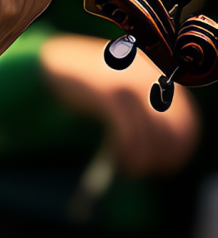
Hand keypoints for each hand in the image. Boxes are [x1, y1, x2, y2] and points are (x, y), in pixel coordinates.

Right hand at [40, 32, 199, 176]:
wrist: (53, 66)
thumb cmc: (87, 87)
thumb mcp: (122, 95)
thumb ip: (142, 115)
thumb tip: (160, 152)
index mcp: (158, 79)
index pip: (185, 120)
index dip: (179, 148)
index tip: (165, 165)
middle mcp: (150, 80)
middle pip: (171, 129)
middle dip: (162, 157)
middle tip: (145, 171)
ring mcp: (130, 85)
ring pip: (150, 134)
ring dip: (142, 160)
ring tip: (130, 170)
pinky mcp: (109, 94)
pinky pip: (128, 132)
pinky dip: (128, 152)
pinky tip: (121, 162)